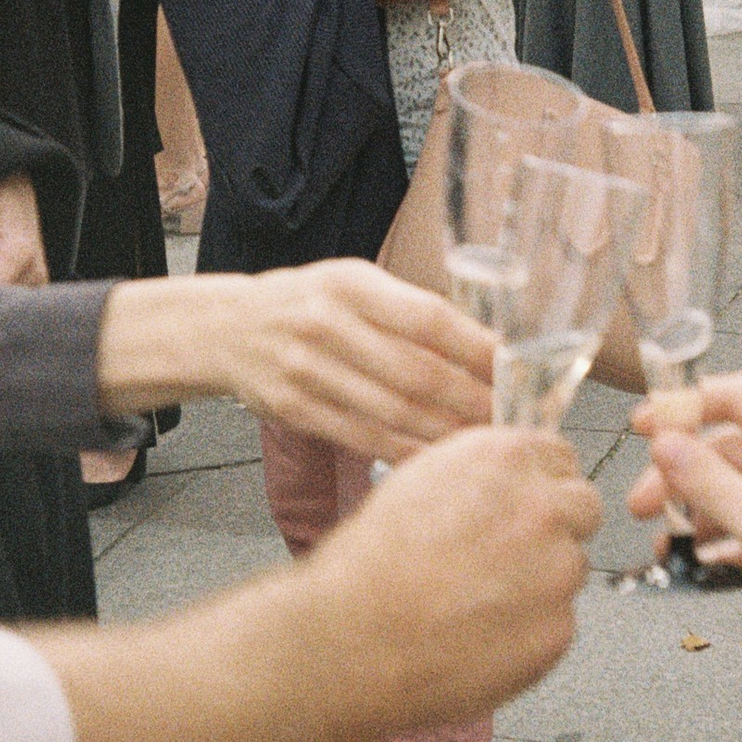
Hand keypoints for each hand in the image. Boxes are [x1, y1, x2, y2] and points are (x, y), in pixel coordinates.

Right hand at [227, 261, 494, 456]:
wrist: (227, 329)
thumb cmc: (308, 304)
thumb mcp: (352, 284)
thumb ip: (406, 311)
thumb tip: (483, 349)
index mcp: (351, 284)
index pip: (427, 319)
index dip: (476, 348)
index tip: (514, 369)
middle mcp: (327, 324)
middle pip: (416, 373)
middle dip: (470, 400)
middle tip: (509, 417)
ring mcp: (306, 370)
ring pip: (393, 412)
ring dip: (445, 433)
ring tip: (483, 442)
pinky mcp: (294, 409)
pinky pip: (363, 438)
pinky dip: (406, 451)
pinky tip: (437, 458)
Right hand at [312, 429, 599, 726]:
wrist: (350, 640)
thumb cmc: (368, 567)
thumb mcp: (419, 482)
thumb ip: (480, 474)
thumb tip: (509, 480)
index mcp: (504, 459)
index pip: (561, 457)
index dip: (541, 484)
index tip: (525, 504)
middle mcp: (541, 507)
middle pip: (583, 508)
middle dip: (556, 529)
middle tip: (508, 558)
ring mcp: (557, 570)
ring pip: (571, 568)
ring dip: (541, 582)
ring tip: (478, 603)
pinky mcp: (558, 629)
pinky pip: (558, 623)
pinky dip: (530, 631)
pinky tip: (482, 635)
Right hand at [628, 374, 741, 647]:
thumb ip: (711, 484)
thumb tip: (664, 444)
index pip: (737, 395)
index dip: (684, 407)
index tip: (642, 426)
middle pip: (731, 447)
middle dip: (683, 475)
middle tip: (641, 505)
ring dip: (703, 510)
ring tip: (670, 542)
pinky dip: (731, 534)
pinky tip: (708, 558)